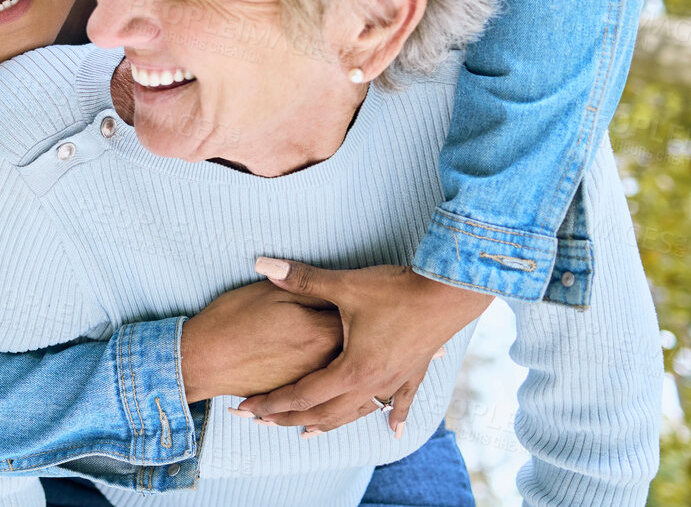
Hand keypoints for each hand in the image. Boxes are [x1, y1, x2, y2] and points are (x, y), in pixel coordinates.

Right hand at [180, 279, 340, 403]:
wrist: (203, 359)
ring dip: (345, 357)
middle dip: (357, 332)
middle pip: (355, 346)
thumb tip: (335, 286)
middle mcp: (326, 363)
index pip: (355, 315)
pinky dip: (327, 378)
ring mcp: (312, 382)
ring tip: (341, 342)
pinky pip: (322, 386)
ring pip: (341, 369)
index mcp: (323, 334)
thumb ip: (309, 288)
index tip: (354, 295)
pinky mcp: (298, 394)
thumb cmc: (234, 320)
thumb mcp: (272, 293)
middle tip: (356, 317)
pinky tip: (321, 366)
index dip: (355, 302)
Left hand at [232, 259, 489, 434]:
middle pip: (325, 412)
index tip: (247, 409)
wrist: (451, 293)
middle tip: (262, 422)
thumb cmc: (398, 290)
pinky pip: (400, 403)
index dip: (273, 402)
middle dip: (291, 418)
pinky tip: (394, 431)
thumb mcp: (345, 284)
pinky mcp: (414, 372)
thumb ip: (302, 278)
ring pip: (356, 412)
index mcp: (352, 369)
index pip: (303, 394)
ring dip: (330, 423)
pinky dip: (393, 417)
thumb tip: (262, 266)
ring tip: (308, 433)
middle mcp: (373, 384)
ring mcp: (395, 381)